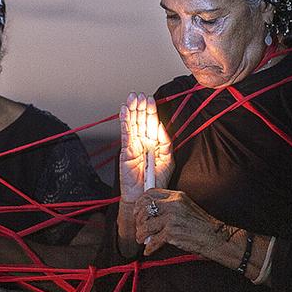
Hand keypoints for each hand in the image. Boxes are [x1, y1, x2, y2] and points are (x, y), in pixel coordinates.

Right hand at [118, 93, 170, 244]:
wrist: (146, 196)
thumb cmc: (157, 181)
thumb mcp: (168, 159)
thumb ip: (165, 141)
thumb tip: (160, 125)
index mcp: (154, 142)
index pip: (151, 122)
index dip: (151, 110)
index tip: (150, 98)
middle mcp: (143, 142)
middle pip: (141, 120)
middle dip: (140, 107)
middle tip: (139, 95)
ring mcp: (133, 146)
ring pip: (132, 124)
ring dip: (131, 111)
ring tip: (131, 98)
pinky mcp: (126, 152)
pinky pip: (125, 134)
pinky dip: (124, 122)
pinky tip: (123, 112)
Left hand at [136, 188, 237, 261]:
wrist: (215, 237)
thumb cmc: (201, 225)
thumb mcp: (186, 208)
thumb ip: (171, 207)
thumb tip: (152, 213)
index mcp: (177, 196)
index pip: (151, 193)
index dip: (140, 202)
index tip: (137, 211)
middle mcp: (173, 205)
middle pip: (145, 207)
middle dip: (138, 219)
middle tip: (139, 227)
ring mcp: (171, 218)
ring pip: (146, 225)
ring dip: (141, 234)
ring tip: (142, 239)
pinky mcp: (171, 233)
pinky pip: (153, 241)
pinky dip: (149, 248)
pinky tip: (149, 250)